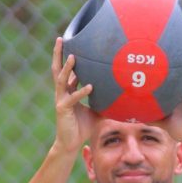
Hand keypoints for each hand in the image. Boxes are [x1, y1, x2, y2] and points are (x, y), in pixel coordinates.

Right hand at [51, 37, 97, 153]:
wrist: (71, 143)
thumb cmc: (83, 127)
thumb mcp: (98, 112)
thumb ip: (106, 103)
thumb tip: (124, 99)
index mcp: (68, 91)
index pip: (67, 71)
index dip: (69, 58)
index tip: (74, 43)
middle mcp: (62, 93)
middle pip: (57, 69)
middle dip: (58, 54)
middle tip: (60, 39)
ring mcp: (61, 100)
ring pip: (61, 80)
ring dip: (68, 68)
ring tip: (74, 57)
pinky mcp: (62, 109)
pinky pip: (72, 98)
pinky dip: (81, 91)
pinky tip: (90, 86)